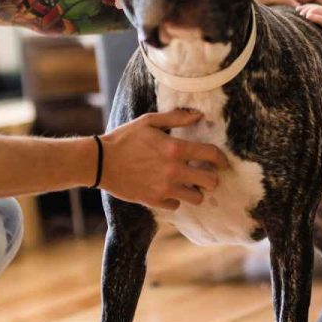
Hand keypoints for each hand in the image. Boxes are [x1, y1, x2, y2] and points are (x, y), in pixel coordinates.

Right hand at [100, 110, 229, 210]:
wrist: (99, 162)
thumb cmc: (124, 138)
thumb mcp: (149, 121)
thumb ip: (176, 118)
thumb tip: (199, 115)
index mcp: (175, 149)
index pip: (212, 155)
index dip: (222, 159)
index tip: (223, 162)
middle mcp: (174, 171)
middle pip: (210, 181)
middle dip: (212, 178)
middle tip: (205, 175)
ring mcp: (164, 188)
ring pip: (197, 198)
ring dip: (196, 191)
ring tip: (189, 185)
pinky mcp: (154, 201)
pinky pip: (176, 205)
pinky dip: (175, 199)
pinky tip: (168, 190)